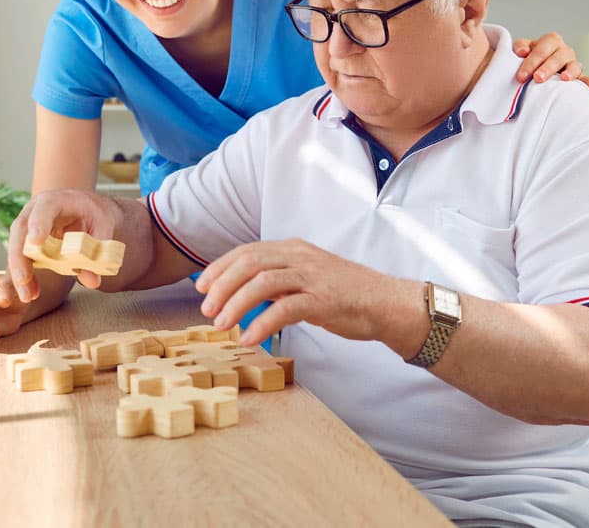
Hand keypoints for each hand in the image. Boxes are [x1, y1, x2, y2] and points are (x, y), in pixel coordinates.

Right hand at [6, 188, 126, 301]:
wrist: (86, 207)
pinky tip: (31, 292)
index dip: (39, 223)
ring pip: (17, 247)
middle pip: (21, 230)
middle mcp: (35, 210)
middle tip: (23, 280)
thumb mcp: (104, 227)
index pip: (45, 208)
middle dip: (20, 256)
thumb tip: (92, 281)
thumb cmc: (94, 213)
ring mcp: (28, 225)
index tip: (36, 241)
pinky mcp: (27, 241)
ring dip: (20, 272)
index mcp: (56, 199)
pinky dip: (26, 276)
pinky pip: (22, 258)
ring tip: (28, 295)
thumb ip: (99, 251)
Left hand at [195, 239, 391, 347]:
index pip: (247, 251)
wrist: (386, 303)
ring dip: (236, 304)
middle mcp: (301, 257)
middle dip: (222, 285)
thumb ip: (279, 281)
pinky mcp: (324, 300)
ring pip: (262, 282)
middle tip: (207, 309)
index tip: (201, 287)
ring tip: (222, 325)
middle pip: (250, 263)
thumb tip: (244, 293)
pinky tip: (250, 339)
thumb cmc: (345, 295)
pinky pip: (285, 309)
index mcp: (294, 249)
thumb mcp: (306, 279)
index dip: (220, 268)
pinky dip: (262, 324)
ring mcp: (312, 277)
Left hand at [513, 32, 588, 93]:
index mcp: (551, 41)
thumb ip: (520, 47)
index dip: (532, 61)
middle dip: (548, 68)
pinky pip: (588, 80)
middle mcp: (564, 51)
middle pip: (559, 57)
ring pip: (575, 66)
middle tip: (537, 78)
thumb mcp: (522, 50)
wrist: (535, 72)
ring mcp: (573, 65)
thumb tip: (522, 51)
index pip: (543, 48)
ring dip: (570, 72)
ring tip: (564, 78)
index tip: (521, 76)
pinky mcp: (580, 79)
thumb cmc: (528, 60)